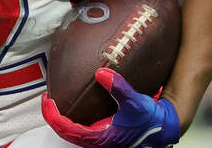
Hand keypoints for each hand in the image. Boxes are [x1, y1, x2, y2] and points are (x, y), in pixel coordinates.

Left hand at [41, 68, 180, 146]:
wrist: (165, 127)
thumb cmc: (151, 119)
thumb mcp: (136, 103)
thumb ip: (119, 88)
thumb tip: (102, 73)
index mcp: (102, 137)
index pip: (67, 129)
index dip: (53, 116)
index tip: (47, 101)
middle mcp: (99, 139)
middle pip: (66, 131)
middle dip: (53, 116)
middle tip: (47, 99)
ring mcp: (101, 136)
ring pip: (73, 130)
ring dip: (62, 118)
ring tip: (55, 101)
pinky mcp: (104, 131)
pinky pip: (82, 127)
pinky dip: (72, 118)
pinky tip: (72, 104)